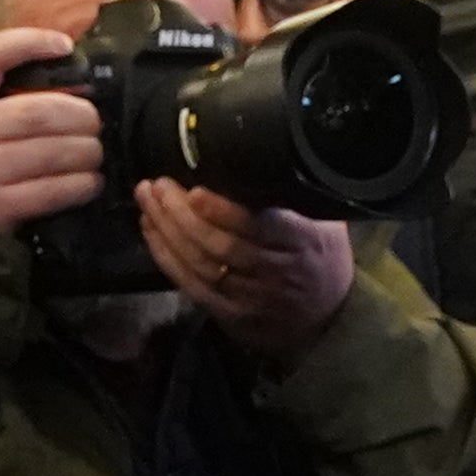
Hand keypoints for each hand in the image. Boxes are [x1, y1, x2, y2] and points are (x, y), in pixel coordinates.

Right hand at [0, 23, 107, 237]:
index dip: (27, 43)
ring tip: (95, 153)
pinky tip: (90, 182)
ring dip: (86, 152)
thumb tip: (74, 80)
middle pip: (37, 113)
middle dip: (79, 115)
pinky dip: (80, 184)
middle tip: (95, 123)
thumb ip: (6, 97)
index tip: (64, 45)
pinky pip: (50, 190)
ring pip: (49, 151)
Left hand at [141, 183, 351, 366]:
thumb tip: (263, 158)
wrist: (328, 316)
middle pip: (220, 245)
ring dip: (167, 231)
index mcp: (301, 242)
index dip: (223, 212)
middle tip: (158, 185)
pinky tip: (152, 230)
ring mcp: (250, 296)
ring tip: (148, 200)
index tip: (195, 191)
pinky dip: (166, 257)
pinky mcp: (230, 313)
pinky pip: (191, 285)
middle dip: (182, 215)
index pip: (259, 228)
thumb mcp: (325, 221)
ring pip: (200, 265)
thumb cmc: (321, 257)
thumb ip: (295, 197)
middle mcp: (274, 271)